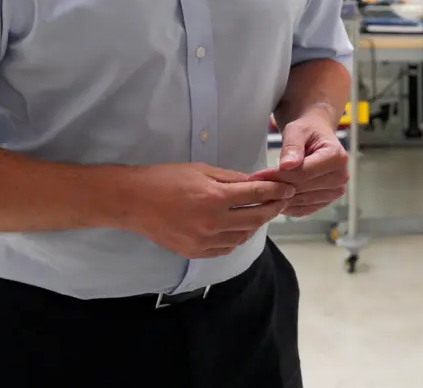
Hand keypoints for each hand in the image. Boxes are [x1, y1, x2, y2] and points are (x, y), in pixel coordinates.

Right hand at [126, 162, 295, 257]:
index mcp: (215, 197)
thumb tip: (254, 181)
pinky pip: (226, 248)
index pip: (256, 194)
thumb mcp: (200, 169)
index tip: (288, 189)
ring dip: (255, 224)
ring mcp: (205, 241)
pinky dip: (237, 238)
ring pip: (242, 236)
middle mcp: (214, 222)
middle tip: (282, 202)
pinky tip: (238, 228)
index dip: (275, 191)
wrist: (134, 201)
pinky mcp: (195, 252)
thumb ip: (229, 178)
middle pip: (255, 218)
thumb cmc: (166, 178)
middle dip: (272, 209)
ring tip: (260, 214)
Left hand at [250, 114, 348, 217]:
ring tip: (262, 192)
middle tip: (254, 184)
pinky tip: (274, 200)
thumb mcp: (297, 130)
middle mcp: (341, 176)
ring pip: (302, 200)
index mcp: (337, 157)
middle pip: (303, 187)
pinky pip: (306, 209)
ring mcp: (336, 190)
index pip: (304, 172)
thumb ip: (292, 146)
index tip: (259, 175)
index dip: (280, 175)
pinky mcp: (328, 199)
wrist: (317, 134)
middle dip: (277, 185)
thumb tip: (287, 165)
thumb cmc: (308, 129)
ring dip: (281, 198)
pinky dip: (289, 206)